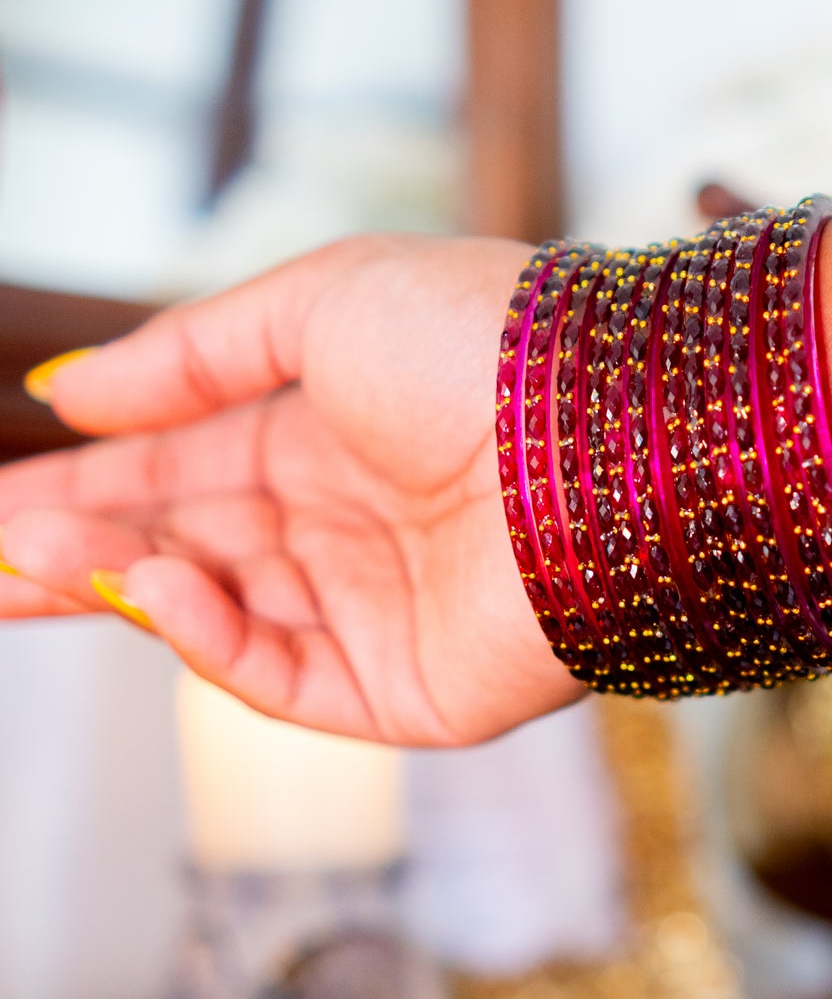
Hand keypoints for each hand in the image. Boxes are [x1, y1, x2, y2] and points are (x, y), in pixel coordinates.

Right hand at [0, 235, 581, 743]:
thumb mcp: (319, 303)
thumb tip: (70, 395)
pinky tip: (148, 583)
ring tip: (23, 560)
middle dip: (74, 551)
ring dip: (116, 587)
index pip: (184, 471)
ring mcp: (379, 614)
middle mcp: (351, 526)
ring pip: (218, 616)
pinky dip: (207, 638)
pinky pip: (282, 677)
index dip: (87, 486)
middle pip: (183, 552)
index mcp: (335, 434)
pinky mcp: (409, 694)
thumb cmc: (481, 342)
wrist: (607, 432)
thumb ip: (191, 356)